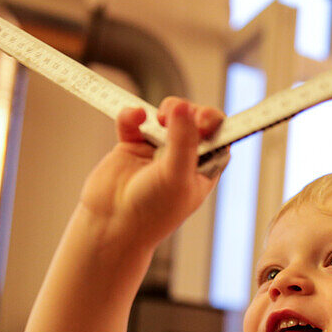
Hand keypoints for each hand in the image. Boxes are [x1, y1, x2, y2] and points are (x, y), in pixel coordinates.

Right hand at [79, 97, 227, 250]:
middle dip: (188, 112)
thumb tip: (185, 106)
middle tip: (177, 115)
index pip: (220, 136)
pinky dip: (133, 115)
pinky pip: (135, 120)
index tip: (202, 119)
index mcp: (204, 168)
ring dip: (166, 110)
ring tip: (159, 117)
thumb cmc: (151, 212)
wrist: (111, 225)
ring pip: (168, 115)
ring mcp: (157, 151)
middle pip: (195, 119)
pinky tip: (134, 119)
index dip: (214, 121)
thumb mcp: (176, 176)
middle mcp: (184, 158)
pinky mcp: (131, 146)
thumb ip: (183, 140)